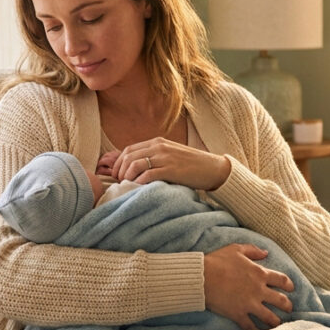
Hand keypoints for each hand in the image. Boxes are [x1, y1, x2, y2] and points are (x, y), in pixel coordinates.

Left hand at [105, 137, 231, 189]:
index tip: (116, 174)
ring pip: (135, 164)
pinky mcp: (171, 170)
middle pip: (129, 157)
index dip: (118, 162)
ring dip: (127, 176)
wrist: (213, 168)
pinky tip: (138, 188)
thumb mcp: (170, 154)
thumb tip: (134, 167)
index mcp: (158, 142)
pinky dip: (139, 182)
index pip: (129, 149)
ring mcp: (165, 158)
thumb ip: (154, 156)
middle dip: (119, 170)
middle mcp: (159, 147)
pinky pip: (148, 174)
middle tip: (118, 182)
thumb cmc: (191, 165)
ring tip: (127, 185)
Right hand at [204, 244, 294, 329]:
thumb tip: (265, 253)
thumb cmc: (217, 261)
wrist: (201, 277)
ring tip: (278, 325)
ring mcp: (249, 304)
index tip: (290, 289)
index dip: (289, 285)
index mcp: (259, 274)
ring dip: (276, 322)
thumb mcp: (236, 249)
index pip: (282, 280)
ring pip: (270, 318)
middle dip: (287, 306)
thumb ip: (252, 250)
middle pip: (281, 301)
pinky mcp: (238, 315)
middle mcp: (258, 291)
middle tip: (288, 309)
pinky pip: (251, 328)